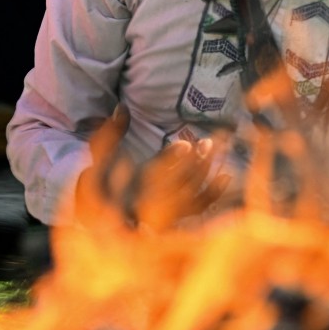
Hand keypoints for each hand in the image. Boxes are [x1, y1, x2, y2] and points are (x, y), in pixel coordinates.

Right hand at [74, 104, 232, 229]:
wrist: (105, 222)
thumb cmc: (104, 186)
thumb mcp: (102, 159)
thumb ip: (110, 135)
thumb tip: (123, 107)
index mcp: (122, 193)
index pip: (147, 179)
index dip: (168, 160)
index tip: (186, 144)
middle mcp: (143, 208)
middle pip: (175, 188)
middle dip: (193, 164)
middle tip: (209, 142)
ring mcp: (160, 217)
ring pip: (188, 197)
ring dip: (204, 172)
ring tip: (213, 148)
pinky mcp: (175, 221)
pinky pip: (197, 209)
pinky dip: (213, 193)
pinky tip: (226, 175)